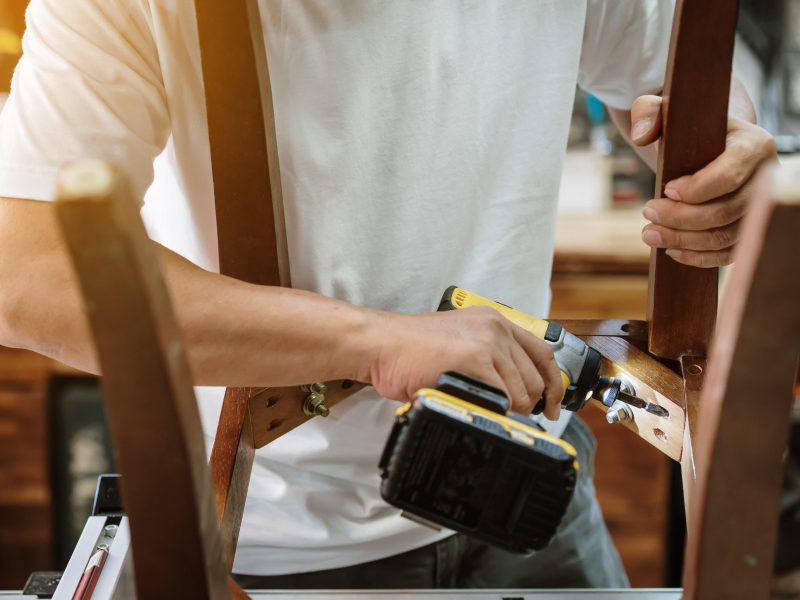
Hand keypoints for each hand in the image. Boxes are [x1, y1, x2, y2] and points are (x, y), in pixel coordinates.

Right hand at [361, 307, 563, 419]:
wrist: (382, 344)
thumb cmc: (410, 348)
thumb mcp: (458, 341)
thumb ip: (486, 356)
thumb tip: (511, 388)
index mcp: (494, 321)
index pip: (543, 352)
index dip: (552, 384)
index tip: (553, 404)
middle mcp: (496, 328)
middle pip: (534, 377)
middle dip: (529, 404)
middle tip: (514, 417)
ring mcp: (487, 342)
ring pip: (521, 392)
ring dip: (510, 411)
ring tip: (486, 411)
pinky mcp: (475, 359)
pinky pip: (502, 396)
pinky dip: (496, 410)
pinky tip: (479, 409)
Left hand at [630, 95, 776, 266]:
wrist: (711, 146)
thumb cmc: (689, 128)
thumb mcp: (667, 110)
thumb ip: (649, 112)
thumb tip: (640, 136)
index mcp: (754, 145)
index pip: (729, 175)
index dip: (695, 190)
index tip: (665, 189)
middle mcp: (766, 178)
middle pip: (725, 211)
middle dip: (680, 218)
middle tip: (647, 213)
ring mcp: (760, 208)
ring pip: (725, 236)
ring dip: (683, 241)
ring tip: (649, 234)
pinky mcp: (749, 230)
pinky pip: (728, 254)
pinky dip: (698, 257)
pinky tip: (671, 251)